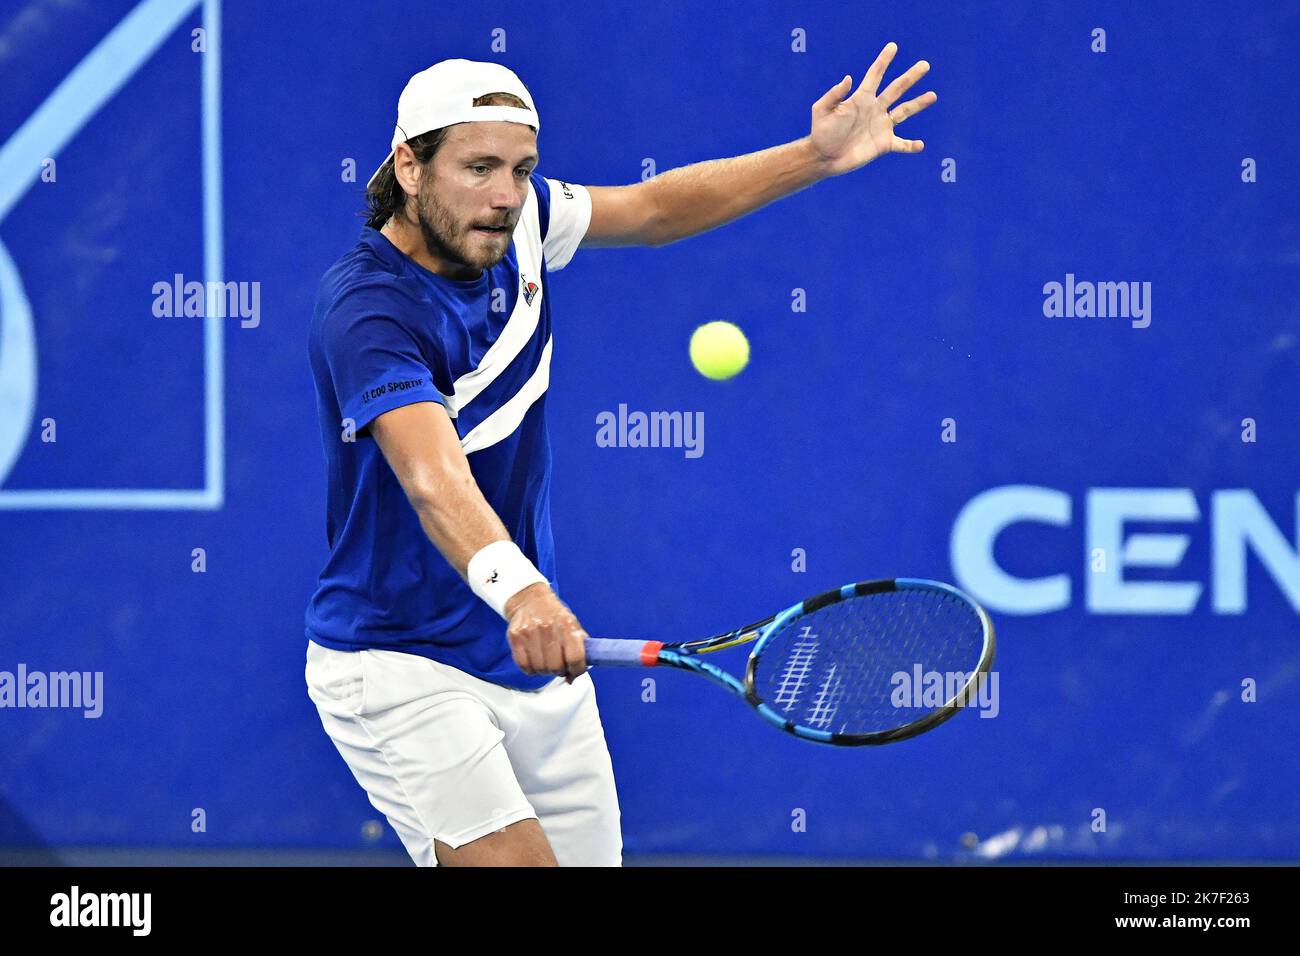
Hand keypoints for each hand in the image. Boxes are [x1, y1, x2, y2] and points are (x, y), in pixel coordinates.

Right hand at [503, 583, 588, 682]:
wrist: (529, 599)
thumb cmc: (554, 615)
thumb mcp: (572, 624)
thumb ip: (580, 647)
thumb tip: (575, 673)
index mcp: (567, 624)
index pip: (575, 657)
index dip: (577, 669)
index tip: (575, 670)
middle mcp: (548, 627)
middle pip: (556, 667)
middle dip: (559, 670)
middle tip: (559, 665)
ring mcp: (529, 632)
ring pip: (539, 669)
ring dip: (544, 670)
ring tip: (546, 661)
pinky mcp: (515, 637)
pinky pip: (524, 666)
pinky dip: (530, 669)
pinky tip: (534, 660)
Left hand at [809, 41, 936, 175]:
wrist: (824, 157)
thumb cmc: (821, 132)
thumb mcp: (822, 110)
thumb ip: (834, 95)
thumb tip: (848, 78)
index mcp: (861, 99)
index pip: (875, 75)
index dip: (883, 61)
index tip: (892, 46)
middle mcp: (875, 109)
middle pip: (896, 89)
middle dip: (910, 77)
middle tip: (925, 65)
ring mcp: (881, 126)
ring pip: (904, 112)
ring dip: (919, 104)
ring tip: (932, 95)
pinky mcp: (883, 144)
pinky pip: (901, 144)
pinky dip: (911, 145)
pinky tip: (920, 145)